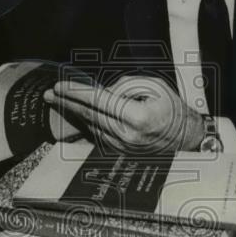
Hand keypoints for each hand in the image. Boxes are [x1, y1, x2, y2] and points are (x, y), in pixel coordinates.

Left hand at [44, 75, 203, 154]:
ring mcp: (124, 146)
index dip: (76, 92)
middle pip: (89, 115)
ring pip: (91, 126)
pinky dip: (86, 122)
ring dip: (73, 113)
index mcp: (137, 116)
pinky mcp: (121, 151)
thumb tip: (101, 93)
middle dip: (67, 102)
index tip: (60, 86)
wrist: (185, 136)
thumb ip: (124, 86)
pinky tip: (77, 113)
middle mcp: (128, 135)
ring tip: (59, 101)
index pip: (98, 101)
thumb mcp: (152, 86)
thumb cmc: (170, 107)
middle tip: (50, 94)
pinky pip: (98, 134)